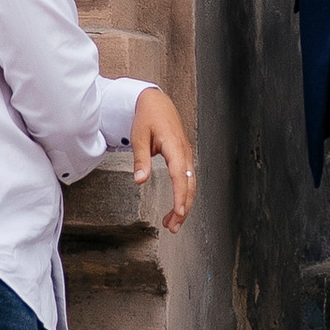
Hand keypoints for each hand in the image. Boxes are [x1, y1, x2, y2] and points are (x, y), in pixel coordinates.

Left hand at [132, 86, 196, 230]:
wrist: (156, 102)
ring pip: (190, 184)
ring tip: (172, 223)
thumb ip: (140, 159)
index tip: (179, 212)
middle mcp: (184, 152)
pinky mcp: (184, 157)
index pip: (180, 175)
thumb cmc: (147, 117)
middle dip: (184, 207)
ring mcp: (186, 155)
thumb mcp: (139, 136)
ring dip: (184, 204)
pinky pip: (187, 179)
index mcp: (174, 146)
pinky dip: (184, 195)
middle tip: (173, 227)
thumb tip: (140, 181)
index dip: (180, 195)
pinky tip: (176, 207)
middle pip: (189, 184)